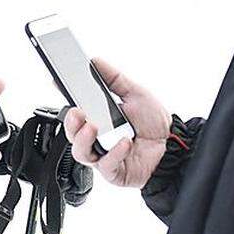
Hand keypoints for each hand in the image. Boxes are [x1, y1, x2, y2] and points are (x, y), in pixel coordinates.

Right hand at [63, 58, 169, 188]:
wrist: (174, 145)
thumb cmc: (154, 123)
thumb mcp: (134, 93)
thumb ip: (114, 78)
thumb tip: (95, 61)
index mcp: (98, 119)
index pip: (75, 111)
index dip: (66, 99)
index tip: (59, 83)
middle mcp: (97, 139)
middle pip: (72, 134)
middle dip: (70, 123)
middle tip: (77, 112)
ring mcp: (104, 156)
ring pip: (81, 153)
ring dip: (84, 140)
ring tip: (93, 128)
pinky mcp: (115, 172)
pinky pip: (107, 166)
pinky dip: (114, 153)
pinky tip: (124, 142)